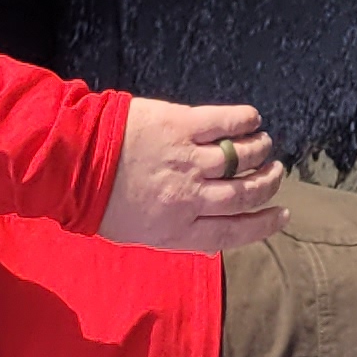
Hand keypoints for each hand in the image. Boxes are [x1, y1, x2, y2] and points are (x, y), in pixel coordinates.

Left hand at [98, 99, 286, 253]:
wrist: (75, 162)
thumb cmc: (101, 202)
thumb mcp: (138, 234)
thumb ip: (176, 232)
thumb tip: (210, 236)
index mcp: (178, 230)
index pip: (234, 231)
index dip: (263, 224)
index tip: (282, 215)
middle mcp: (190, 197)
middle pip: (244, 194)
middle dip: (267, 185)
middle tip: (275, 174)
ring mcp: (188, 159)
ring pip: (242, 158)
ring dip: (260, 152)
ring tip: (264, 148)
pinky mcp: (184, 124)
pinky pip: (228, 122)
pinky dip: (246, 121)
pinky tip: (252, 120)